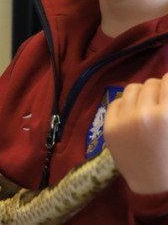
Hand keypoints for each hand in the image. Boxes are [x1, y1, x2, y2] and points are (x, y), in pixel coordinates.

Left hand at [104, 74, 167, 193]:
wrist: (154, 187)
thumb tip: (166, 85)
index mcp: (167, 116)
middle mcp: (143, 114)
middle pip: (150, 83)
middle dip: (158, 89)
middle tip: (161, 100)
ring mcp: (123, 120)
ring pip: (131, 89)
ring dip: (141, 94)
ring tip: (146, 105)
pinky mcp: (108, 126)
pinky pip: (116, 102)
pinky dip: (125, 105)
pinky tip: (132, 115)